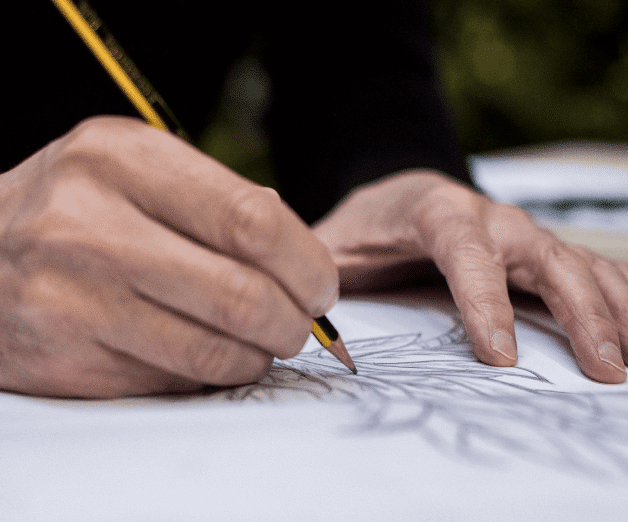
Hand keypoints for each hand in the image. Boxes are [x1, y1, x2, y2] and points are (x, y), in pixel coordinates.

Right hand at [0, 116, 337, 397]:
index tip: (322, 286)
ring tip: (262, 341)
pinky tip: (210, 353)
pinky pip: (175, 380)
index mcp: (121, 159)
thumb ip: (222, 203)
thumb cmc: (81, 208)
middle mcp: (89, 225)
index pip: (252, 221)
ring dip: (260, 354)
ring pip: (214, 350)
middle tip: (301, 324)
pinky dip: (213, 373)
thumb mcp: (140, 171)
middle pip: (242, 295)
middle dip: (295, 322)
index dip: (307, 263)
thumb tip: (304, 263)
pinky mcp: (65, 359)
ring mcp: (72, 298)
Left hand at [312, 170, 627, 382]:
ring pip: (583, 264)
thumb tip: (299, 306)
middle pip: (546, 259)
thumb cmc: (368, 225)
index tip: (501, 357)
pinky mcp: (540, 250)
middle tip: (605, 368)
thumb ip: (318, 268)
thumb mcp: (332, 243)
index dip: (486, 303)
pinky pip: (596, 267)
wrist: (401, 194)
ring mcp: (524, 233)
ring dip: (620, 309)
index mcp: (436, 212)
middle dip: (581, 314)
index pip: (468, 255)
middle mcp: (491, 218)